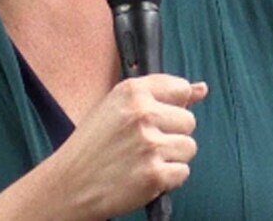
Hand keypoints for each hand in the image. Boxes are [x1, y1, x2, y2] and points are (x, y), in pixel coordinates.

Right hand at [45, 74, 207, 219]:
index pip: (181, 88)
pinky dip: (168, 179)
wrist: (70, 184)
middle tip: (144, 144)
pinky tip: (144, 176)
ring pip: (189, 147)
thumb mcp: (117, 106)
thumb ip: (160, 95)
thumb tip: (202, 88)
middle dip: (173, 134)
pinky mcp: (155, 175)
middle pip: (189, 121)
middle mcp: (143, 113)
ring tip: (143, 160)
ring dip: (172, 157)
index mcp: (132, 91)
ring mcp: (150, 145)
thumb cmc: (92, 145)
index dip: (173, 106)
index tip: (158, 118)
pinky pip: (183, 172)